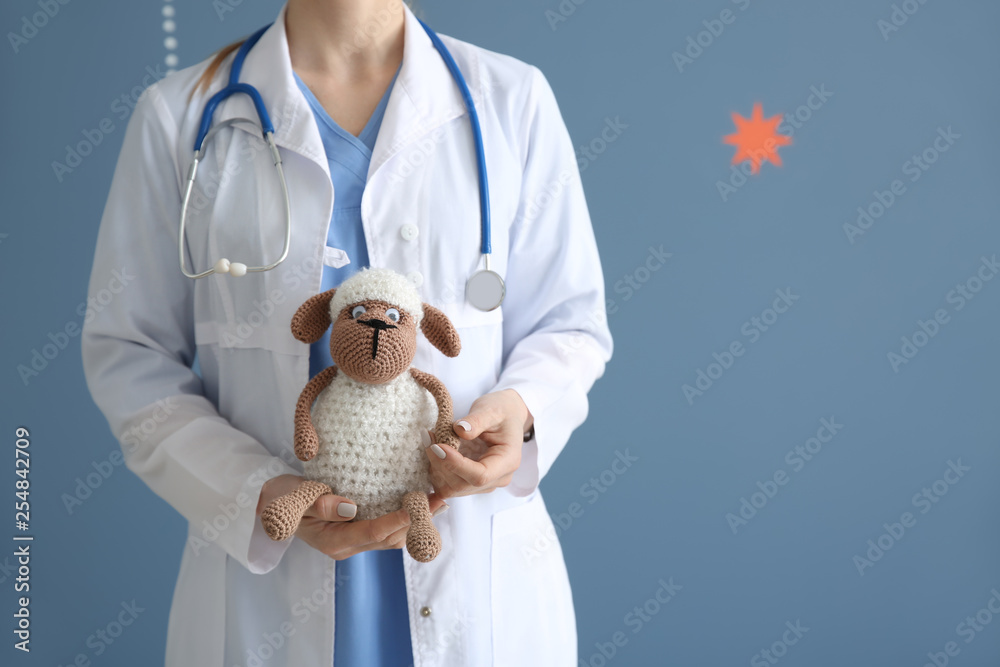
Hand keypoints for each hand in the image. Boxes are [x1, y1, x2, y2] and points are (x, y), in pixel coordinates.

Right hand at [257, 474, 447, 559]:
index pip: (373, 531)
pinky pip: (386, 530)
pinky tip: (420, 504)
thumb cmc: (280, 498)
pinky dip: (405, 518)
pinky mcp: (356, 534)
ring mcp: (352, 543)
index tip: (420, 503)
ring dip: (417, 522)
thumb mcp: (294, 498)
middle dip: (417, 521)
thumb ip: (321, 504)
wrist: (269, 505)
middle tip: (441, 500)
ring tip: (440, 502)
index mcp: (333, 541)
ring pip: (392, 537)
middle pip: (389, 537)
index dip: (398, 518)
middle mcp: (346, 547)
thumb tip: (351, 508)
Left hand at [425, 389, 532, 497]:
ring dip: (435, 467)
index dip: (456, 464)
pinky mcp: (470, 482)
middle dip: (440, 463)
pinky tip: (430, 456)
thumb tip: (460, 430)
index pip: (481, 475)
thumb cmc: (501, 412)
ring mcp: (484, 484)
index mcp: (507, 462)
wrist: (505, 416)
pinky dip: (436, 473)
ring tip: (429, 440)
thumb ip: (476, 420)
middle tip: (428, 437)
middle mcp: (497, 478)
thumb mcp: (491, 410)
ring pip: (451, 488)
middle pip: (462, 484)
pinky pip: (448, 486)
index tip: (438, 446)